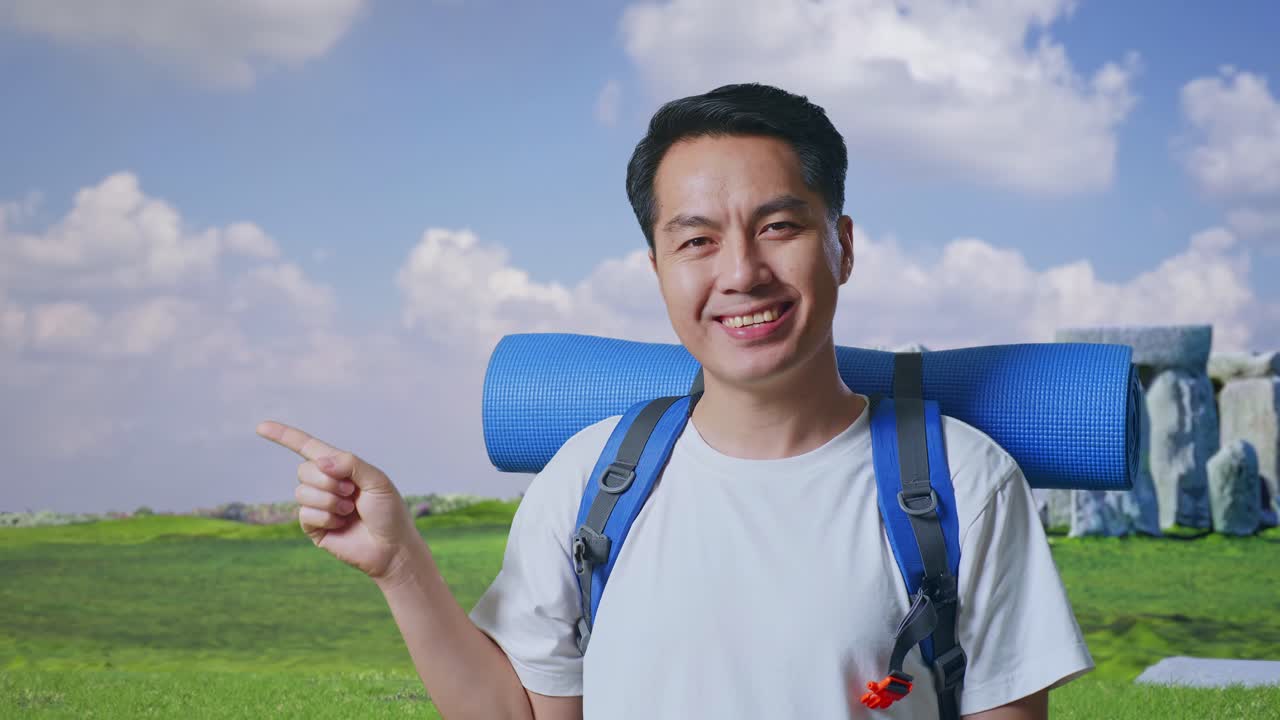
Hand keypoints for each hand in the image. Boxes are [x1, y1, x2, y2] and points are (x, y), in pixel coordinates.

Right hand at [255, 420, 418, 580]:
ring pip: (302, 492)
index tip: (261, 427)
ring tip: (349, 510)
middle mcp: (325, 484)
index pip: (307, 447)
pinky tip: (342, 524)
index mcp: (340, 467)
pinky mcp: (313, 527)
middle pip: (304, 470)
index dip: (284, 436)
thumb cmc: (389, 512)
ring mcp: (318, 506)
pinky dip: (326, 517)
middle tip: (351, 492)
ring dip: (329, 501)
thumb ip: (351, 463)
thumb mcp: (377, 480)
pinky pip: (305, 514)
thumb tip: (320, 462)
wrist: (392, 547)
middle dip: (328, 480)